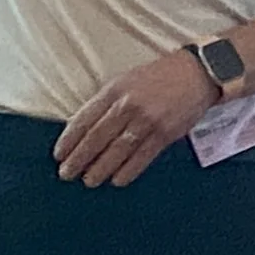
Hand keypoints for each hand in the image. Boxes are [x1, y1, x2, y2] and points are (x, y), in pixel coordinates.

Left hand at [54, 49, 220, 186]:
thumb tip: (84, 127)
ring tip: (88, 181)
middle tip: (66, 173)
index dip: (69, 140)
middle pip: (97, 138)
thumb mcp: (124, 81)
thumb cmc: (156, 77)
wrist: (196, 74)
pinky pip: (143, 156)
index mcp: (113, 91)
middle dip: (79, 158)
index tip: (59, 154)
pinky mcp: (166, 133)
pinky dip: (128, 170)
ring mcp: (147, 121)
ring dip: (101, 168)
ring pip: (117, 150)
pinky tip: (117, 180)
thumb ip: (105, 103)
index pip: (84, 119)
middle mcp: (127, 106)